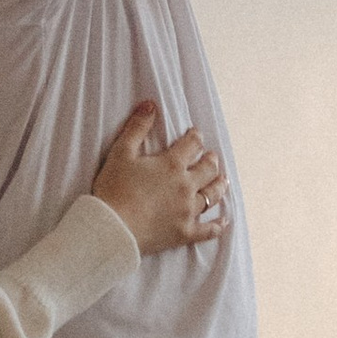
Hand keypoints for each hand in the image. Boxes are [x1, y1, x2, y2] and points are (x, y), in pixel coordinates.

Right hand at [91, 103, 227, 255]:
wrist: (113, 228)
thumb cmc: (114, 189)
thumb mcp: (121, 153)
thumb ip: (137, 128)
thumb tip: (150, 104)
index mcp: (172, 164)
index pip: (192, 144)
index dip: (195, 137)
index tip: (196, 135)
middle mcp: (186, 186)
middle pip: (208, 169)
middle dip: (211, 160)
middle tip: (212, 157)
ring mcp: (188, 211)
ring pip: (212, 195)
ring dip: (219, 185)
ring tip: (222, 180)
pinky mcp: (185, 233)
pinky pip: (209, 230)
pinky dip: (218, 225)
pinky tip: (223, 221)